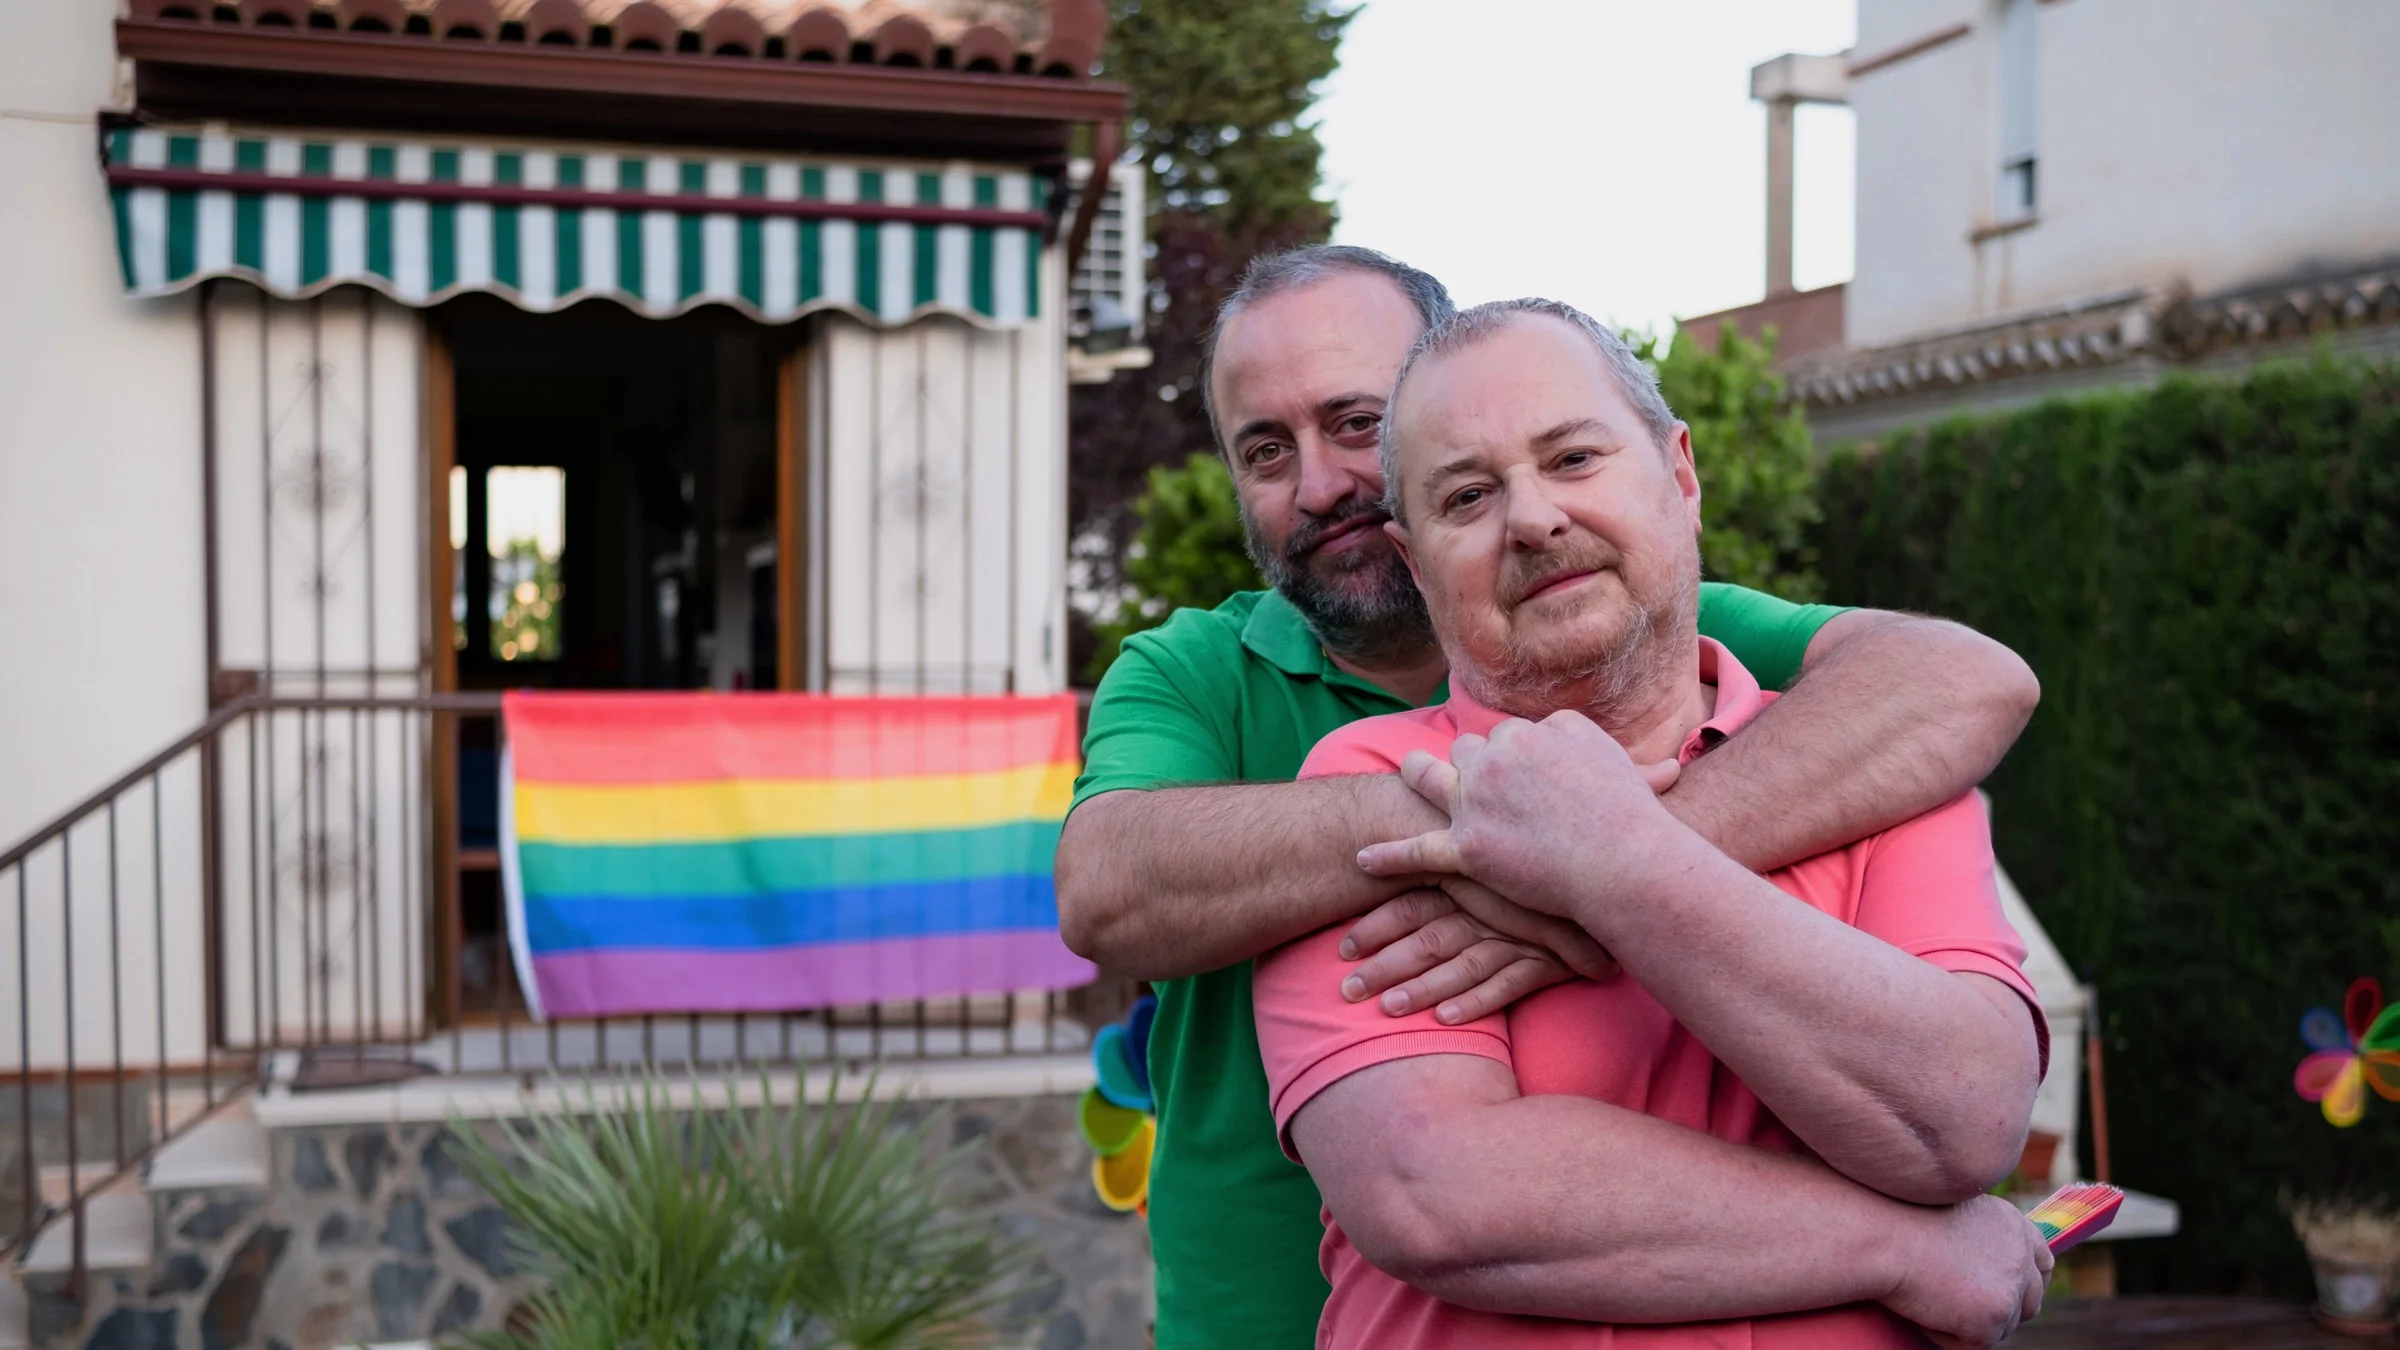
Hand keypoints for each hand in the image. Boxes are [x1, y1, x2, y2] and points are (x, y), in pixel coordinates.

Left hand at [1336, 879, 1619, 1023]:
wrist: (1617, 866)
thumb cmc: (1547, 857)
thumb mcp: (1497, 854)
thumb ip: (1455, 860)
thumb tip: (1401, 863)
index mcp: (1471, 878)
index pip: (1414, 902)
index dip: (1375, 925)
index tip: (1341, 948)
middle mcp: (1489, 906)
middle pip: (1428, 937)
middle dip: (1384, 965)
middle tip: (1346, 990)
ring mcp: (1519, 934)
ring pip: (1461, 964)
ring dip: (1422, 988)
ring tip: (1386, 1010)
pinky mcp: (1548, 959)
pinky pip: (1507, 984)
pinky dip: (1476, 1001)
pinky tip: (1445, 1019)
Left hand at [1356, 714, 1687, 923]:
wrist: (1624, 859)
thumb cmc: (1626, 813)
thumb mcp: (1609, 753)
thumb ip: (1574, 735)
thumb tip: (1557, 729)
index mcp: (1526, 734)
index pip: (1504, 734)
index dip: (1510, 754)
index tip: (1519, 769)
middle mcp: (1493, 759)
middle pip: (1466, 750)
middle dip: (1469, 762)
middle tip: (1480, 782)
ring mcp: (1475, 803)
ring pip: (1430, 778)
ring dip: (1417, 775)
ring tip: (1406, 774)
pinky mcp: (1467, 849)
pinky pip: (1417, 850)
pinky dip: (1389, 855)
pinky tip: (1364, 858)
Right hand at [1882, 1195, 2051, 1348]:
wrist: (1881, 1234)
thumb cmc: (1896, 1219)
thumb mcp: (1951, 1217)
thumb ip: (1978, 1240)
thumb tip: (1978, 1273)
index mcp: (2011, 1226)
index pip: (2042, 1262)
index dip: (2027, 1282)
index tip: (2006, 1293)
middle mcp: (2020, 1256)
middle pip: (2029, 1302)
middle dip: (2001, 1313)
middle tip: (1963, 1311)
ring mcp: (2010, 1289)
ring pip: (1998, 1328)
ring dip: (1964, 1323)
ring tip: (1925, 1294)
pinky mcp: (1992, 1318)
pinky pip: (1970, 1344)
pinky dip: (1943, 1334)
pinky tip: (1921, 1306)